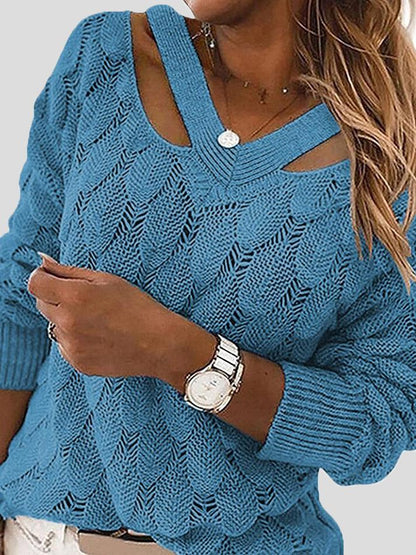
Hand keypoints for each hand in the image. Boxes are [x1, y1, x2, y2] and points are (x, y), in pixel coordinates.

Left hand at [27, 253, 187, 378]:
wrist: (159, 344)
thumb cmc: (138, 306)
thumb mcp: (106, 280)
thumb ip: (69, 271)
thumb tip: (42, 261)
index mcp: (75, 296)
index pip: (34, 283)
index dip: (40, 276)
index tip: (50, 276)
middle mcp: (68, 322)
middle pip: (41, 304)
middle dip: (54, 296)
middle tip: (82, 297)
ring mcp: (71, 345)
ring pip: (52, 326)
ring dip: (65, 319)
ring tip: (96, 319)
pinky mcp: (77, 362)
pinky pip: (64, 345)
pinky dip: (75, 338)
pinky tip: (99, 336)